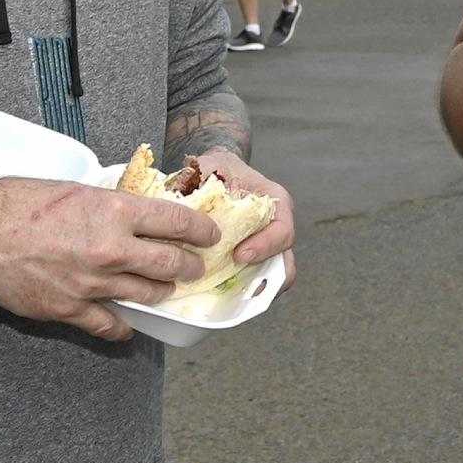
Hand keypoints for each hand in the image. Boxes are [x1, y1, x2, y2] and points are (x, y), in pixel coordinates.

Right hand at [0, 176, 220, 341]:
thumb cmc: (22, 203)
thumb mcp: (78, 189)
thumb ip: (112, 205)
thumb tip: (138, 213)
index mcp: (116, 211)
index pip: (177, 222)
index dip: (201, 231)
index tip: (210, 236)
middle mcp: (112, 248)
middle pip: (171, 263)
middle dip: (190, 266)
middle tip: (195, 266)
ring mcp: (94, 283)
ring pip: (148, 294)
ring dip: (162, 292)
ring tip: (166, 289)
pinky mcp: (72, 309)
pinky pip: (111, 325)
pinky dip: (123, 327)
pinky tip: (127, 325)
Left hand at [190, 147, 297, 293]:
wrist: (217, 171)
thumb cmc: (215, 168)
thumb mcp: (209, 167)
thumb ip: (198, 183)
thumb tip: (176, 206)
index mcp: (274, 202)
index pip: (283, 231)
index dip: (265, 246)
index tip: (238, 255)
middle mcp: (276, 227)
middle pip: (285, 263)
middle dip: (264, 279)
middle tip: (234, 282)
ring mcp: (266, 246)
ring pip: (273, 278)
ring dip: (252, 289)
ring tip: (224, 296)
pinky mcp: (253, 261)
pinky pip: (255, 282)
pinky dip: (239, 290)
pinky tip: (215, 293)